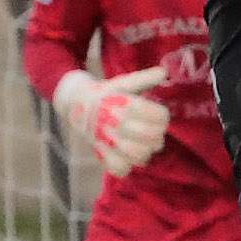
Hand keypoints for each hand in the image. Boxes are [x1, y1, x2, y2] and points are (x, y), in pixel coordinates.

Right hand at [53, 67, 169, 176]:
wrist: (76, 105)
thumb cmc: (106, 94)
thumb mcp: (123, 83)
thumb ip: (145, 79)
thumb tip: (164, 72)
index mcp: (122, 102)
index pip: (158, 116)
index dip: (162, 118)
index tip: (159, 117)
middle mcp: (114, 121)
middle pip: (152, 137)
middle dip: (158, 136)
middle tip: (155, 134)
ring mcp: (106, 140)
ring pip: (139, 155)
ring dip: (146, 152)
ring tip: (144, 146)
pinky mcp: (100, 154)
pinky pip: (120, 169)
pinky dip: (127, 166)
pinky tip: (127, 157)